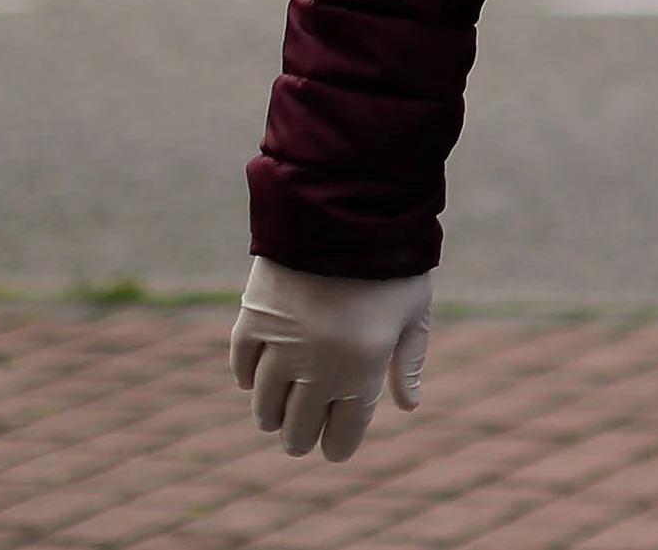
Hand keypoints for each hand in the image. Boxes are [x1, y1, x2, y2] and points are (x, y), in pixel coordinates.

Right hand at [231, 255, 433, 461]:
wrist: (345, 207)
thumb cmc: (392, 260)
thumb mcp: (415, 310)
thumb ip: (410, 360)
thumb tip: (408, 405)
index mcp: (363, 367)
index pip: (343, 431)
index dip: (337, 446)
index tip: (334, 449)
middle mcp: (319, 365)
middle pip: (300, 425)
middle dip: (301, 438)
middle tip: (299, 441)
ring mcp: (282, 344)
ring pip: (266, 402)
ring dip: (270, 415)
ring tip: (273, 419)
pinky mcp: (253, 318)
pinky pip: (242, 363)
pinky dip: (246, 377)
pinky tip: (253, 383)